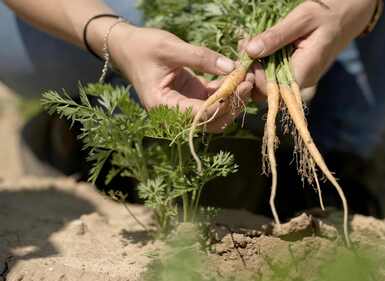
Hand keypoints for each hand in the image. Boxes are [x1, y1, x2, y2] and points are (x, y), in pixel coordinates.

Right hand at [107, 25, 253, 131]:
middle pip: (212, 120)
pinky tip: (238, 74)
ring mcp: (185, 107)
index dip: (224, 102)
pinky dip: (227, 89)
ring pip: (217, 113)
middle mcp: (174, 114)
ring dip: (234, 98)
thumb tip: (232, 67)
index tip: (242, 83)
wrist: (127, 47)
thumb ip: (200, 57)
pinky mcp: (192, 97)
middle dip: (234, 103)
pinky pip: (215, 99)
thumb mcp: (170, 48)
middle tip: (249, 80)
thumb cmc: (142, 46)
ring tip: (247, 76)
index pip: (200, 114)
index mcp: (163, 107)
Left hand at [245, 0, 376, 94]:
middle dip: (251, 68)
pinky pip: (276, 73)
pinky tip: (262, 43)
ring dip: (256, 63)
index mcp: (304, 71)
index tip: (245, 48)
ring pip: (268, 81)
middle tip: (245, 41)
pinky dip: (265, 60)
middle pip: (265, 88)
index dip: (252, 72)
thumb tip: (251, 51)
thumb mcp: (302, 18)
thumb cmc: (329, 12)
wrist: (350, 13)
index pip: (267, 88)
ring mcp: (300, 79)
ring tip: (251, 40)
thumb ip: (277, 36)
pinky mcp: (297, 73)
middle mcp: (302, 81)